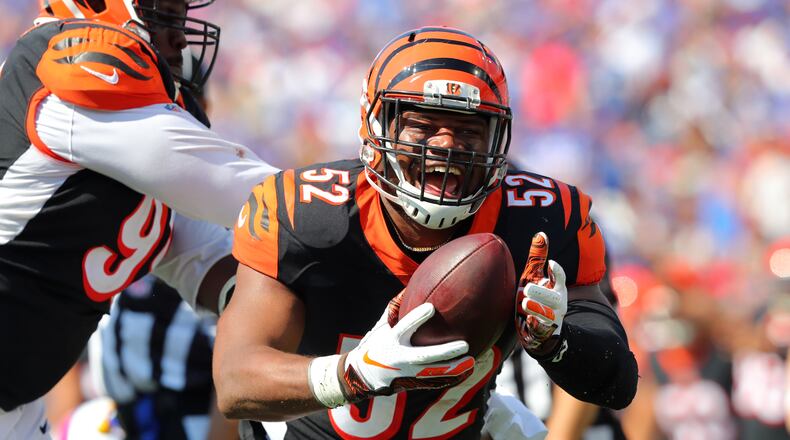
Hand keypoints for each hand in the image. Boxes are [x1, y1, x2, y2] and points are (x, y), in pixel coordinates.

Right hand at [339, 292, 474, 401]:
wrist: (364, 374)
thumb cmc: (377, 343)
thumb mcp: (382, 325)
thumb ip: (396, 308)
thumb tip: (411, 285)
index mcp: (391, 340)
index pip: (405, 327)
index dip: (417, 317)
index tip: (431, 307)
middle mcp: (400, 357)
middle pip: (424, 356)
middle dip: (444, 352)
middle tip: (464, 345)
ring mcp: (407, 372)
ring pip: (433, 372)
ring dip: (453, 368)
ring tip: (471, 360)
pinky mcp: (412, 382)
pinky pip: (434, 382)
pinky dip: (451, 377)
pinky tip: (467, 370)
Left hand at [516, 232, 567, 351]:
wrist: (537, 329)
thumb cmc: (535, 297)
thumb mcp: (534, 276)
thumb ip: (537, 258)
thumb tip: (541, 234)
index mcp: (556, 288)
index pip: (561, 279)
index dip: (557, 272)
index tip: (551, 263)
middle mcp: (557, 304)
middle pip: (554, 298)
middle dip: (542, 293)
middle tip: (527, 288)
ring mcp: (551, 319)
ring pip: (548, 314)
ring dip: (537, 309)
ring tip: (525, 303)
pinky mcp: (543, 332)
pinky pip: (541, 329)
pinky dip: (536, 326)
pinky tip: (528, 321)